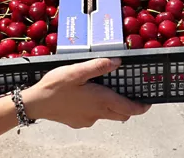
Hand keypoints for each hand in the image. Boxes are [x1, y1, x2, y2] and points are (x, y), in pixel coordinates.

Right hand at [23, 58, 150, 128]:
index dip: (141, 107)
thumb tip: (118, 62)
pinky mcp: (78, 122)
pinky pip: (94, 117)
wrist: (35, 103)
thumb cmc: (55, 86)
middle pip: (121, 114)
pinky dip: (97, 108)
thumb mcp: (77, 71)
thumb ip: (98, 66)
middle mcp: (97, 113)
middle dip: (129, 107)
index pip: (128, 108)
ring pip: (107, 115)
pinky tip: (86, 97)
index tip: (148, 102)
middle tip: (130, 94)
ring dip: (111, 106)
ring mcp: (87, 120)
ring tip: (106, 90)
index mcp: (101, 100)